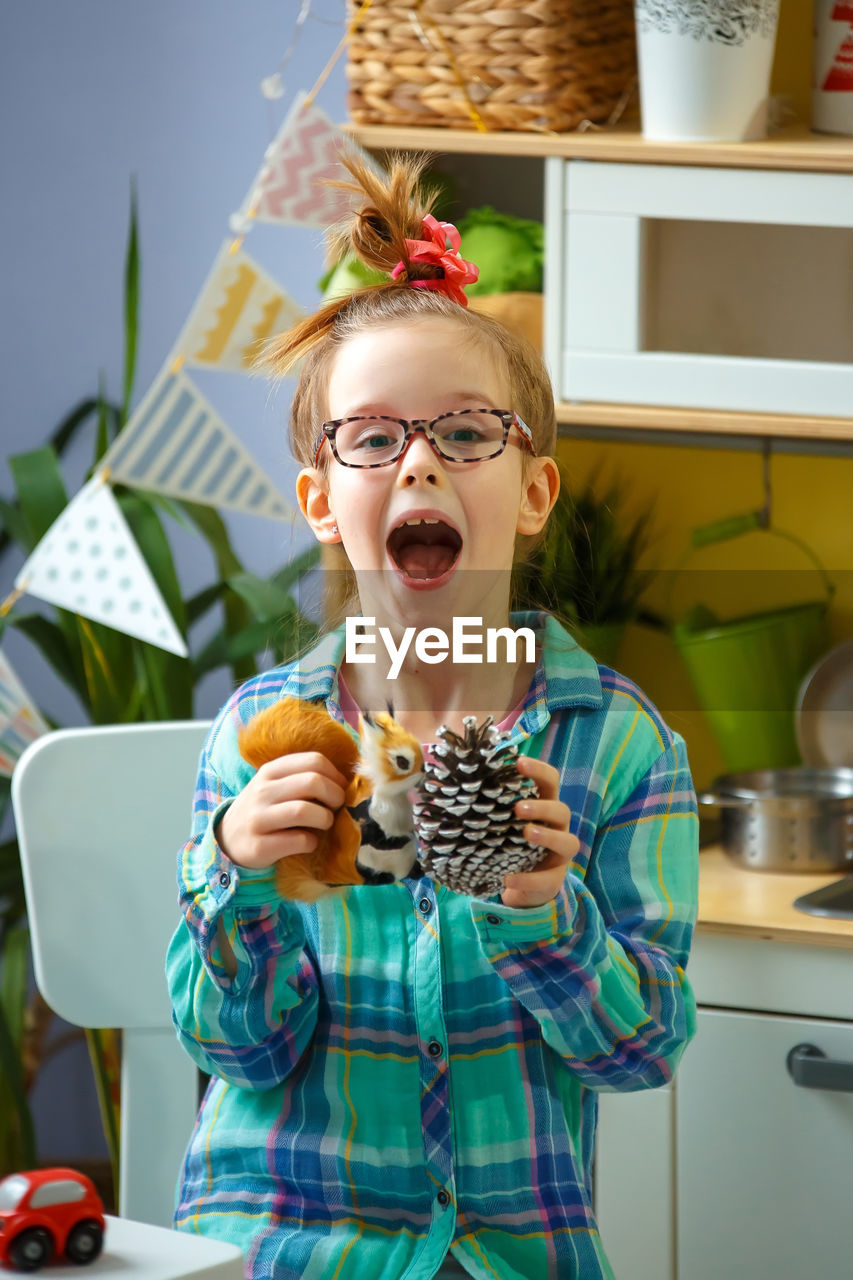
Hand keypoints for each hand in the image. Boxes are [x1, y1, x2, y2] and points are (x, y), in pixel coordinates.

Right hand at [217, 752, 347, 869]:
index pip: (313, 760)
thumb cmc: (263, 810)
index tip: (341, 788)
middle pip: (313, 782)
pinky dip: (312, 842)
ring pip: (305, 811)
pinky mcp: (260, 846)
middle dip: (335, 796)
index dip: (336, 775)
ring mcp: (259, 818)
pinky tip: (309, 842)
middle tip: (336, 807)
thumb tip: (346, 781)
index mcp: (270, 771)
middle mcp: (262, 791)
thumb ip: (302, 778)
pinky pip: (300, 840)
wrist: (227, 840)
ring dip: (325, 819)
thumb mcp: (275, 786)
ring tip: (324, 824)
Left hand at [500, 756, 579, 909]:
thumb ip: (488, 808)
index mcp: (545, 807)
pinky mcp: (556, 879)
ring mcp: (560, 854)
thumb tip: (450, 786)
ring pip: (568, 842)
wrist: (523, 885)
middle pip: (562, 810)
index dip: (538, 770)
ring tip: (526, 834)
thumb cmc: (510, 845)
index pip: (550, 782)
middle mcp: (558, 828)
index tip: (519, 762)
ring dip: (547, 837)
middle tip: (518, 808)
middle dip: (541, 807)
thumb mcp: (501, 825)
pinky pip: (548, 879)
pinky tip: (508, 879)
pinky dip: (528, 879)